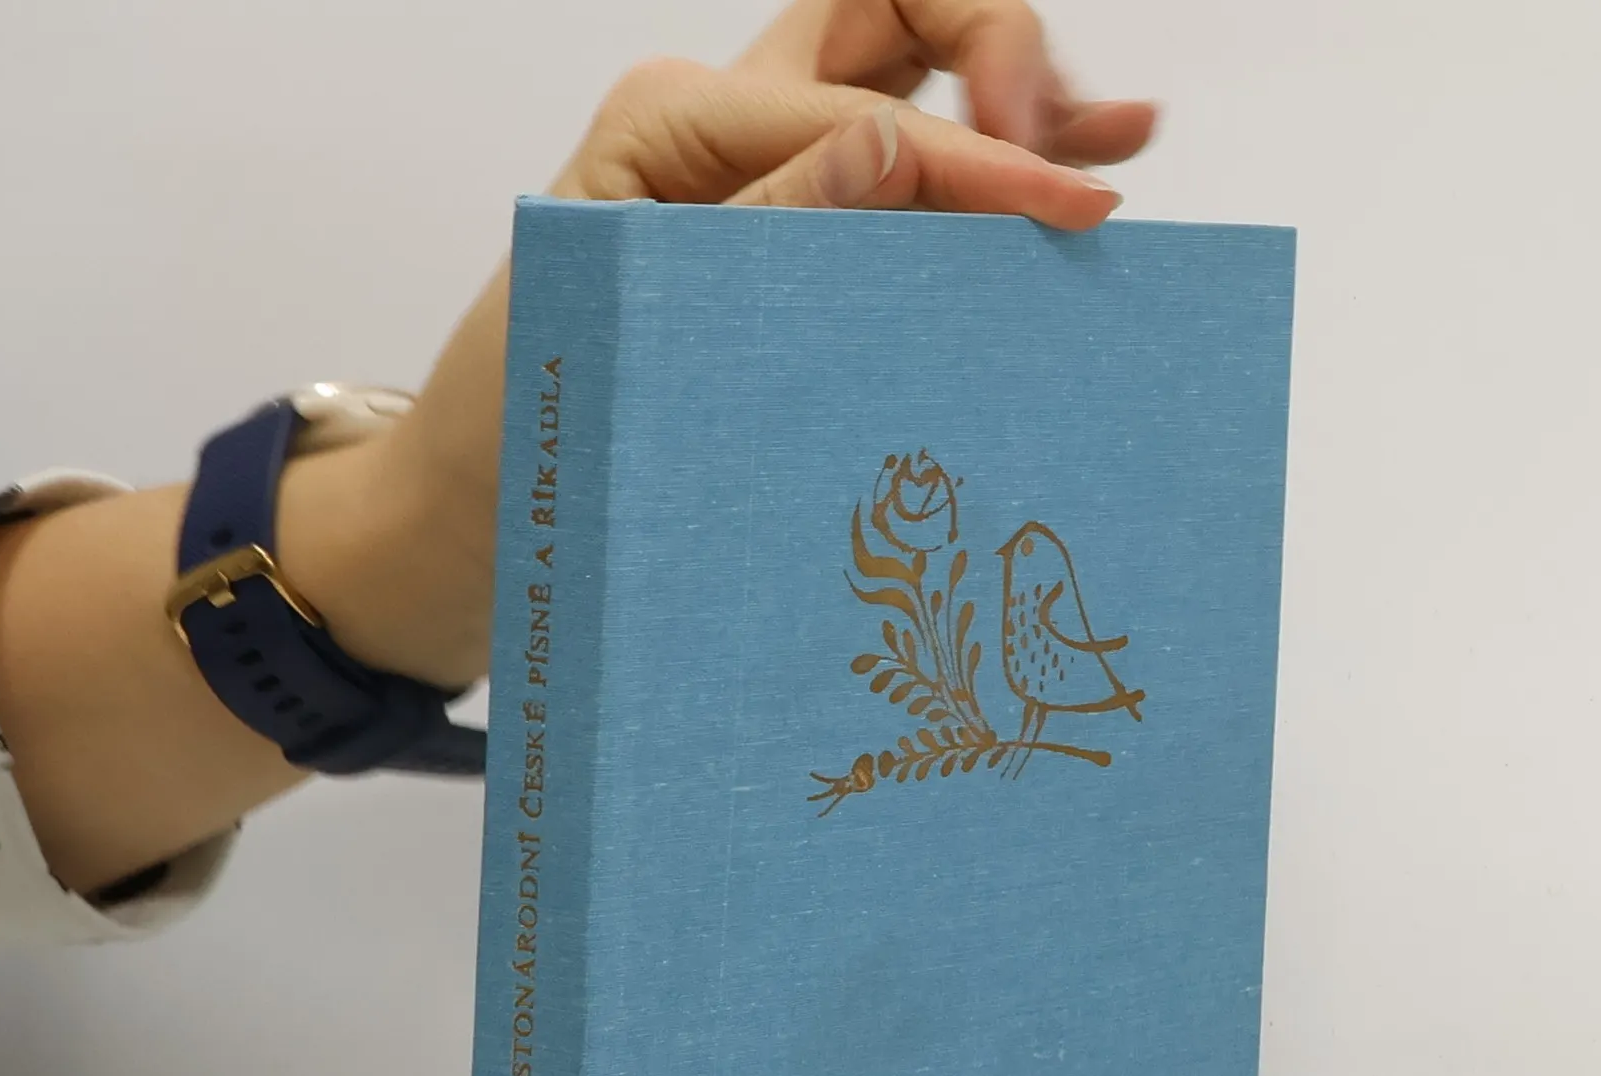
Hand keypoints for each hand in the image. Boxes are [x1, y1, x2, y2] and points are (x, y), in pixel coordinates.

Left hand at [292, 0, 1157, 691]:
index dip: (980, 159)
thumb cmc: (531, 420)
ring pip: (915, 67)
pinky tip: (1092, 147)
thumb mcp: (636, 317)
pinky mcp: (792, 223)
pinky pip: (907, 152)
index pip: (870, 113)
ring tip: (1117, 136)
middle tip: (1052, 148)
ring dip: (1019, 84)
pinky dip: (994, 144)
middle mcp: (727, 118)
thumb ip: (767, 225)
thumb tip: (900, 149)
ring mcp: (766, 163)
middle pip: (897, 12)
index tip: (1070, 208)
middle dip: (993, 48)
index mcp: (676, 120)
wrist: (483, 501)